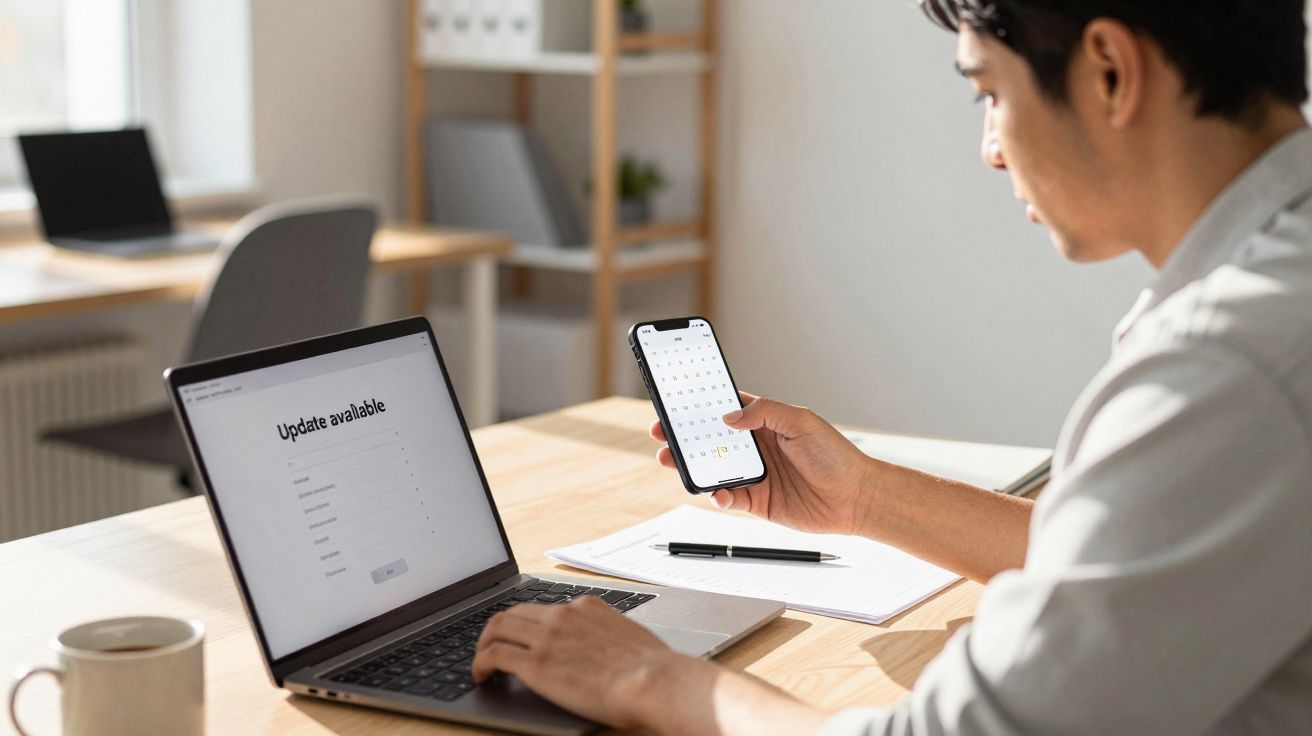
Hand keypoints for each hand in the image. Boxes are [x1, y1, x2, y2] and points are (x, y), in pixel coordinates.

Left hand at [472, 597, 713, 729]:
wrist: (653, 682)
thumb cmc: (652, 669)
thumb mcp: (628, 638)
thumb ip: (607, 637)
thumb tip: (605, 650)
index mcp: (585, 607)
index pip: (543, 608)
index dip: (526, 622)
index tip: (522, 635)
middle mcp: (562, 615)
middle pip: (513, 612)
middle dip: (498, 628)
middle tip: (492, 646)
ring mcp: (546, 638)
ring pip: (497, 627)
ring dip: (483, 644)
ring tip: (481, 661)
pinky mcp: (535, 664)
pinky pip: (494, 655)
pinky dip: (479, 664)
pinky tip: (481, 676)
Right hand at [652, 393, 873, 535]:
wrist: (856, 498)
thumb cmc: (836, 455)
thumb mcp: (802, 421)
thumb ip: (765, 413)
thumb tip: (729, 417)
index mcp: (764, 421)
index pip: (724, 407)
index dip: (699, 404)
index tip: (674, 400)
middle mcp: (755, 446)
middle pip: (709, 438)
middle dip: (682, 435)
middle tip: (660, 432)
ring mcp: (754, 474)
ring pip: (712, 468)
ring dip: (690, 466)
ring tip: (672, 462)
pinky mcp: (757, 501)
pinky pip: (728, 498)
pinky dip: (717, 496)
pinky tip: (718, 493)